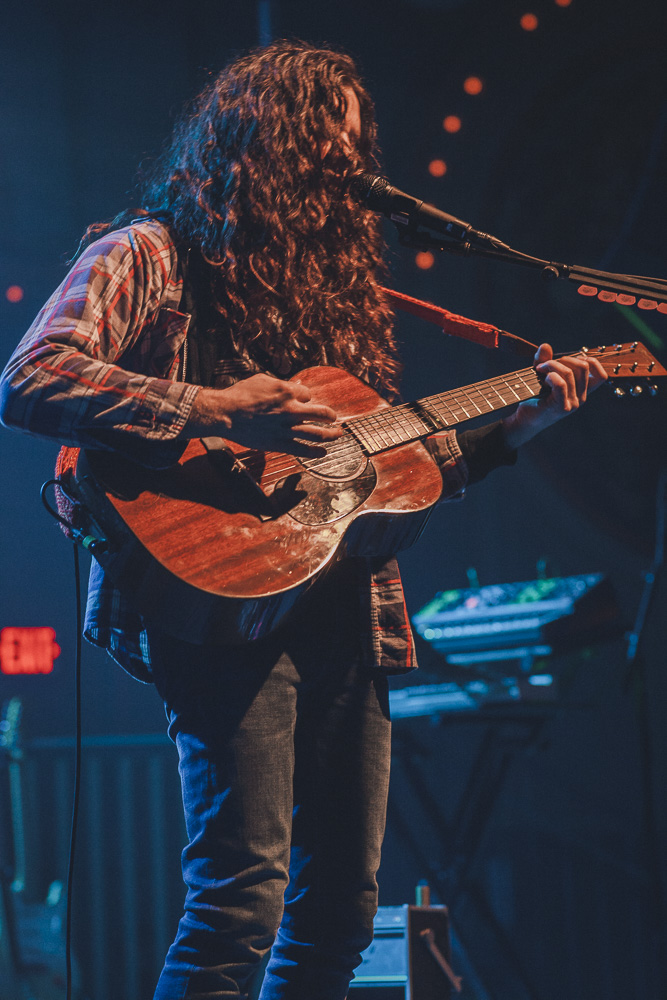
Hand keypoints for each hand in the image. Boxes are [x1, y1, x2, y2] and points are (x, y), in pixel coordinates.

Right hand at [184, 373, 342, 456]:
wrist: (226, 413)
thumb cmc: (240, 395)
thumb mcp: (262, 380)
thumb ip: (281, 383)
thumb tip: (296, 386)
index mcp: (286, 391)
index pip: (307, 395)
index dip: (307, 398)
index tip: (305, 402)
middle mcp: (290, 410)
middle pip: (321, 413)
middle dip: (331, 416)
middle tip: (334, 419)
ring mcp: (286, 428)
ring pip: (317, 433)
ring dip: (330, 435)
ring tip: (336, 435)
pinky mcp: (279, 443)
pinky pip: (302, 449)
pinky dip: (315, 452)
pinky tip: (322, 453)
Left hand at [502, 343, 606, 448]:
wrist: (525, 419)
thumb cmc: (534, 396)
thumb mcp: (541, 374)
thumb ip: (545, 359)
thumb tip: (546, 345)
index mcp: (582, 391)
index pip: (602, 376)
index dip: (591, 361)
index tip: (570, 361)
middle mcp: (581, 398)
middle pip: (584, 366)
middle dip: (564, 359)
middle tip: (547, 364)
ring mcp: (573, 404)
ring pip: (569, 372)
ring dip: (551, 365)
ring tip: (539, 369)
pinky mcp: (562, 407)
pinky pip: (561, 383)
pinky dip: (550, 375)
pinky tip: (542, 379)